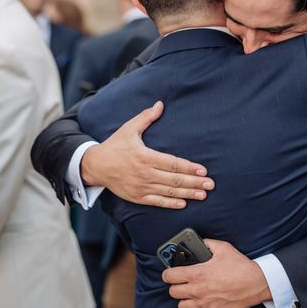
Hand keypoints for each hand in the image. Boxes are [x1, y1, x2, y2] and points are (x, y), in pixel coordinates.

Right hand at [81, 101, 214, 208]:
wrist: (96, 166)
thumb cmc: (114, 146)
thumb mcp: (129, 129)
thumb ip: (146, 117)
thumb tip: (160, 104)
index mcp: (145, 156)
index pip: (172, 164)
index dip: (189, 167)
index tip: (203, 170)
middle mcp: (145, 173)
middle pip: (174, 180)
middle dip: (194, 182)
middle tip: (210, 184)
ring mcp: (141, 187)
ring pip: (169, 192)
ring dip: (188, 194)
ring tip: (203, 195)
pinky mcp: (137, 196)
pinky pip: (157, 202)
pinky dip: (171, 203)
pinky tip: (184, 203)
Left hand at [163, 239, 270, 307]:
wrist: (256, 283)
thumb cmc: (240, 266)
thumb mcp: (223, 247)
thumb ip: (207, 243)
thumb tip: (199, 242)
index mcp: (197, 273)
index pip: (170, 276)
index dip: (167, 273)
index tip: (170, 272)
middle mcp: (198, 290)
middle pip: (173, 292)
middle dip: (175, 286)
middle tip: (182, 282)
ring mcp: (205, 304)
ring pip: (182, 307)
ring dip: (185, 300)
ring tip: (191, 294)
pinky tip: (202, 306)